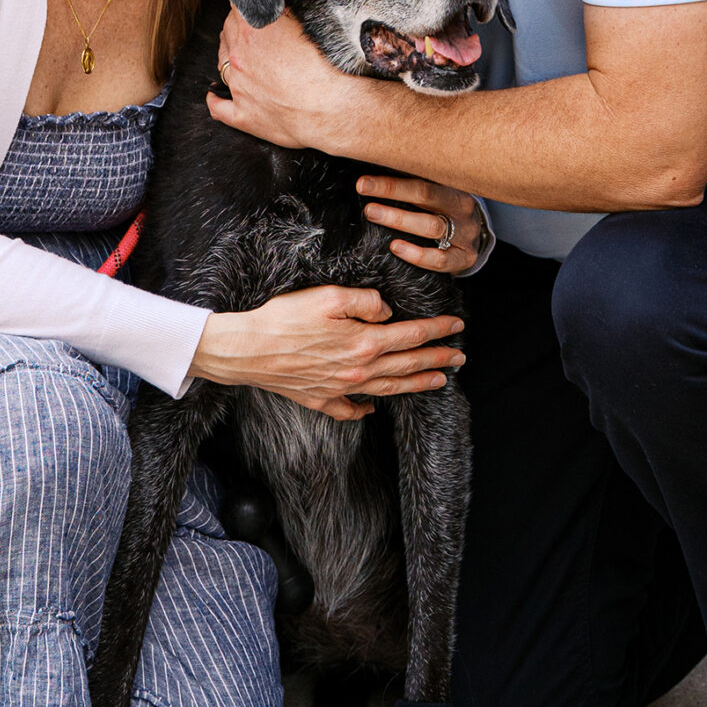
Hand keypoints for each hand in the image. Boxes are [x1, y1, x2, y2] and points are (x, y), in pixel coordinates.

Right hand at [188, 286, 465, 420]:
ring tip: (439, 381)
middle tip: (460, 357)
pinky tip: (373, 408)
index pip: (410, 336)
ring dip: (417, 384)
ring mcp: (340, 389)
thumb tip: (387, 312)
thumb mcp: (328, 296)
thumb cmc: (284, 319)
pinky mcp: (320, 399)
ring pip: (388, 389)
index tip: (457, 326)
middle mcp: (357, 371)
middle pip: (406, 365)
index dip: (436, 331)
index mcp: (363, 343)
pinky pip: (350, 409)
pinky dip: (365, 409)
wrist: (247, 350)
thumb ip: (365, 301)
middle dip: (437, 360)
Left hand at [208, 7, 384, 154]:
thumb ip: (284, 14)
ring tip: (240, 54)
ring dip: (229, 56)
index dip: (245, 3)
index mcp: (251, 31)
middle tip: (251, 26)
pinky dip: (215, 100)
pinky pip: (218, 107)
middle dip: (237, 26)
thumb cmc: (325, 67)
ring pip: (221, 64)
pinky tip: (214, 95)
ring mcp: (238, 87)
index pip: (237, 6)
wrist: (332, 109)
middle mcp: (239, 57)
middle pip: (228, 32)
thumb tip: (277, 7)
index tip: (250, 3)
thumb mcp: (306, 27)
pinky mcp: (243, 115)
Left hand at [355, 174, 484, 273]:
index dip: (391, 182)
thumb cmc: (444, 210)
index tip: (363, 183)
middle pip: (426, 196)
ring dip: (400, 220)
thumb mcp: (436, 193)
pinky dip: (417, 254)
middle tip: (366, 199)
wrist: (475, 237)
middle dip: (392, 193)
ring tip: (374, 216)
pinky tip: (395, 247)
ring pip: (431, 226)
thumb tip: (371, 173)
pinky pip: (440, 259)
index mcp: (453, 186)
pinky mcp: (464, 258)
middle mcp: (461, 207)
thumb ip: (412, 184)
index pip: (420, 179)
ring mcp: (465, 234)